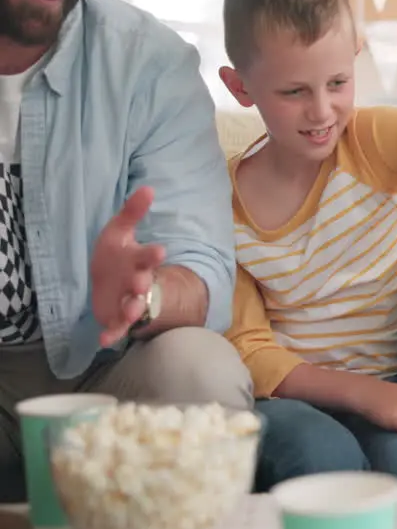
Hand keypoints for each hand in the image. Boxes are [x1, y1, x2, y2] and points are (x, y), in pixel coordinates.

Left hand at [90, 187, 165, 345]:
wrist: (110, 283)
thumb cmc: (117, 255)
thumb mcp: (120, 231)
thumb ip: (132, 212)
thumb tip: (148, 187)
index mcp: (138, 261)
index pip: (147, 257)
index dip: (152, 255)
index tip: (159, 251)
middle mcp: (136, 282)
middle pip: (142, 284)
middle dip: (142, 284)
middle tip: (141, 283)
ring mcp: (128, 301)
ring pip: (134, 307)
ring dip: (132, 309)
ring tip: (129, 311)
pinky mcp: (116, 318)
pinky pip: (116, 328)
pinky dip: (112, 334)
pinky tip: (104, 340)